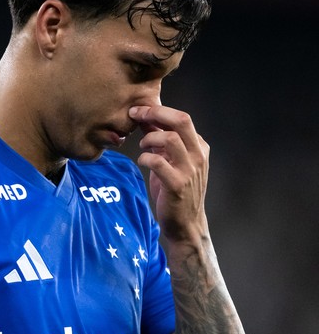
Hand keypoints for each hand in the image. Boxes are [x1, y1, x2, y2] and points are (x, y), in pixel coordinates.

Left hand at [129, 104, 208, 242]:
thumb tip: (145, 118)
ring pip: (170, 139)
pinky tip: (142, 161)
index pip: (181, 118)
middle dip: (155, 113)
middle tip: (135, 115)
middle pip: (182, 120)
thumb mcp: (169, 159)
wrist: (185, 223)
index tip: (137, 110)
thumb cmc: (174, 189)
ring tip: (142, 147)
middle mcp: (198, 155)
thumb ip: (160, 139)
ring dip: (149, 138)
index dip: (157, 110)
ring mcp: (189, 170)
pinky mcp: (177, 185)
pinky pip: (158, 162)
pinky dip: (145, 158)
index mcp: (198, 147)